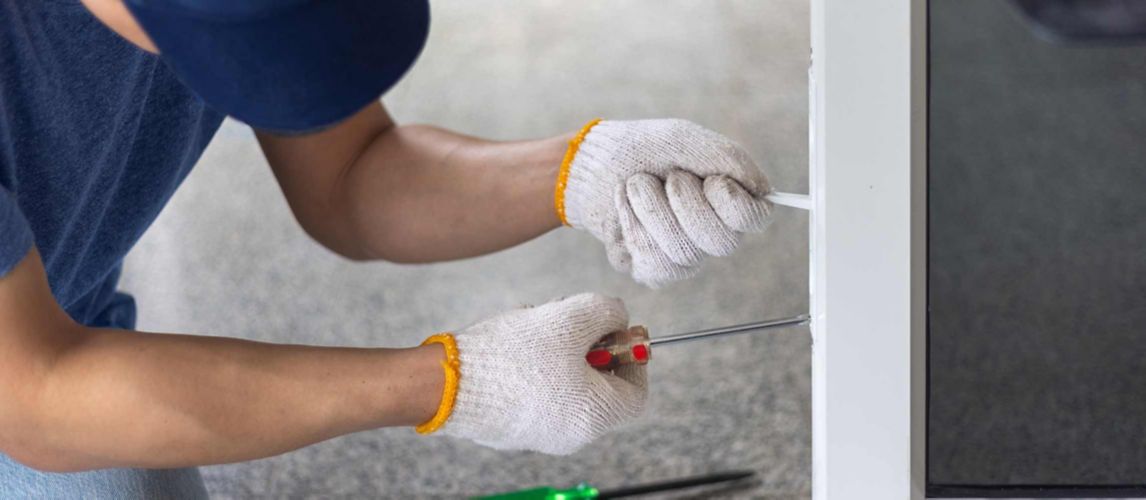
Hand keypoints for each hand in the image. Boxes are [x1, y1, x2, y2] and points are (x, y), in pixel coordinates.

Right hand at [428, 293, 645, 454]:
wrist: (447, 384)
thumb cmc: (515, 354)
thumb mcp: (572, 317)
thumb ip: (607, 311)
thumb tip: (617, 317)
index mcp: (595, 416)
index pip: (636, 391)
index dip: (632, 357)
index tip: (617, 330)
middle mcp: (572, 435)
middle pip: (600, 386)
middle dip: (588, 345)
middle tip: (570, 320)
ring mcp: (540, 434)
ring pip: (568, 384)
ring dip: (559, 349)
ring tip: (535, 325)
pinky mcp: (513, 428)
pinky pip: (539, 392)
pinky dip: (536, 366)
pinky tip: (515, 344)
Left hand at [557, 119, 772, 286]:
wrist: (595, 166)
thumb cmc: (644, 150)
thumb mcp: (685, 140)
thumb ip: (727, 158)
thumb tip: (762, 189)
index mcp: (729, 200)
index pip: (755, 218)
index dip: (731, 200)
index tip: (708, 179)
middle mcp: (712, 233)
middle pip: (722, 242)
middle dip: (686, 202)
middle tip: (667, 178)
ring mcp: (684, 256)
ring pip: (684, 252)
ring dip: (653, 208)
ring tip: (638, 186)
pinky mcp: (653, 270)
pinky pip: (655, 263)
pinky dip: (634, 225)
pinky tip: (626, 208)